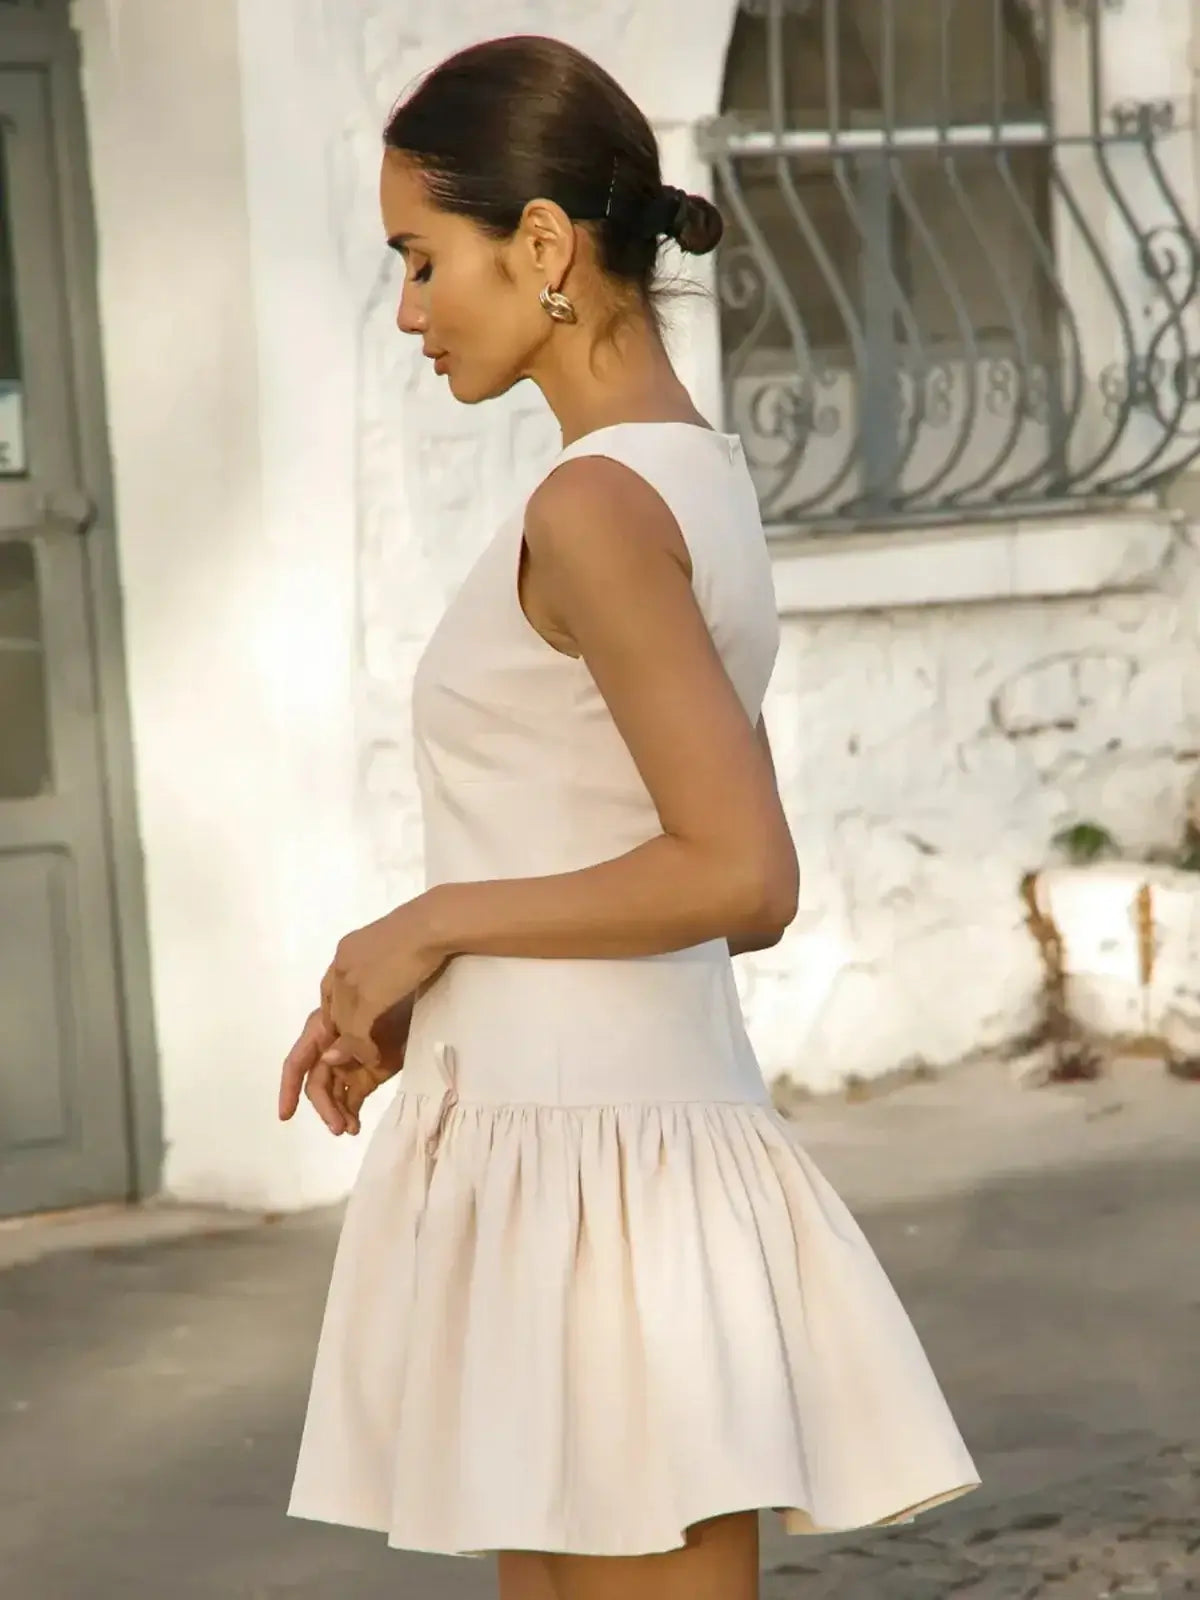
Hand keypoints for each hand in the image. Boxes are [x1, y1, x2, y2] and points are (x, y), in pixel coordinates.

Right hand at [278, 994, 413, 1136]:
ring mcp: (354, 1058)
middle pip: (318, 1081)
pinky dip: (352, 1109)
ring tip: (349, 1129)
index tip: (286, 1115)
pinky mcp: (374, 1068)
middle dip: (324, 1106)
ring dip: (338, 1112)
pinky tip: (356, 1126)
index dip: (289, 1087)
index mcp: (325, 1025)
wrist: (424, 976)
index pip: (298, 1060)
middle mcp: (334, 1045)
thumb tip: (329, 1059)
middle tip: (337, 1128)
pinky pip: (355, 1093)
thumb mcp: (370, 1002)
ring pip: (335, 1091)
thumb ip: (350, 1033)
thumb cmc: (391, 983)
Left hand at [323, 896, 444, 1068]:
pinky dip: (362, 1049)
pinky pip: (355, 1033)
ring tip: (367, 1056)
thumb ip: (383, 962)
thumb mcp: (394, 945)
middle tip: (354, 1047)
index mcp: (346, 949)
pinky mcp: (365, 1000)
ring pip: (341, 1023)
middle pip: (331, 1007)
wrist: (430, 926)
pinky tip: (373, 1056)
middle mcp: (341, 965)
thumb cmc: (423, 927)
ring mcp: (350, 982)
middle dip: (339, 1031)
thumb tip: (391, 976)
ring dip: (352, 1045)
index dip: (336, 1009)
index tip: (347, 1024)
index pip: (329, 987)